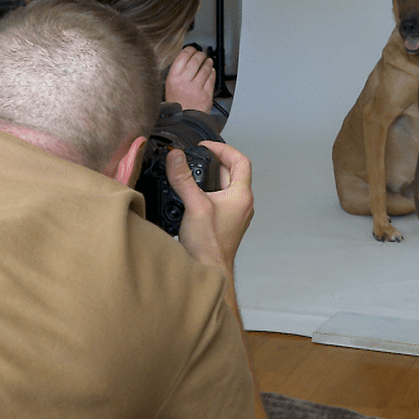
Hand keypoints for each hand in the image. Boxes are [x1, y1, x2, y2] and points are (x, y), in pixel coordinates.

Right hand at [165, 46, 215, 112]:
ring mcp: (196, 88)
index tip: (192, 49)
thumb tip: (186, 59)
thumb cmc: (176, 104)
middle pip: (195, 60)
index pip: (182, 56)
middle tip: (201, 54)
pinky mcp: (206, 95)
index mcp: (173, 79)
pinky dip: (212, 73)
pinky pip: (211, 79)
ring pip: (205, 68)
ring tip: (208, 61)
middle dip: (200, 54)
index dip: (189, 50)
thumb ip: (176, 73)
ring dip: (208, 62)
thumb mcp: (169, 87)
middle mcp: (184, 82)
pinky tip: (211, 71)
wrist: (183, 121)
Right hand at [165, 141, 252, 273]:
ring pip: (224, 187)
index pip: (241, 161)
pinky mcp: (225, 223)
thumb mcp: (194, 205)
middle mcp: (242, 204)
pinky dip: (207, 193)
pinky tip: (192, 196)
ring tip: (191, 174)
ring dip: (210, 178)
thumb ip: (184, 179)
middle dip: (213, 162)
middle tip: (195, 157)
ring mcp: (235, 214)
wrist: (209, 271)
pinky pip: (219, 200)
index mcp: (242, 196)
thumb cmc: (209, 246)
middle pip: (232, 173)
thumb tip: (176, 157)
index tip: (206, 147)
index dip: (224, 149)